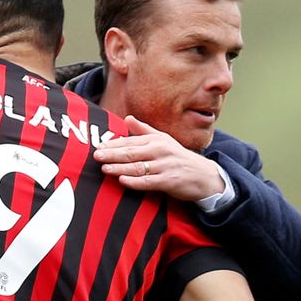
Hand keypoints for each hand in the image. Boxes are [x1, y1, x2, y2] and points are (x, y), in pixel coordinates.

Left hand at [93, 115, 224, 201]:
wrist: (204, 175)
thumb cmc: (179, 157)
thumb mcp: (164, 140)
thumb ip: (144, 130)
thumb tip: (128, 118)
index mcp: (157, 140)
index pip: (131, 141)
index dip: (114, 144)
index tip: (98, 145)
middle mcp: (160, 151)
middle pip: (132, 153)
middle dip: (113, 154)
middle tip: (96, 155)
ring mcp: (165, 167)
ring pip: (138, 167)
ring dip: (120, 168)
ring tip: (104, 168)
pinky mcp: (169, 182)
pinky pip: (149, 182)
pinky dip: (135, 182)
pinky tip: (123, 180)